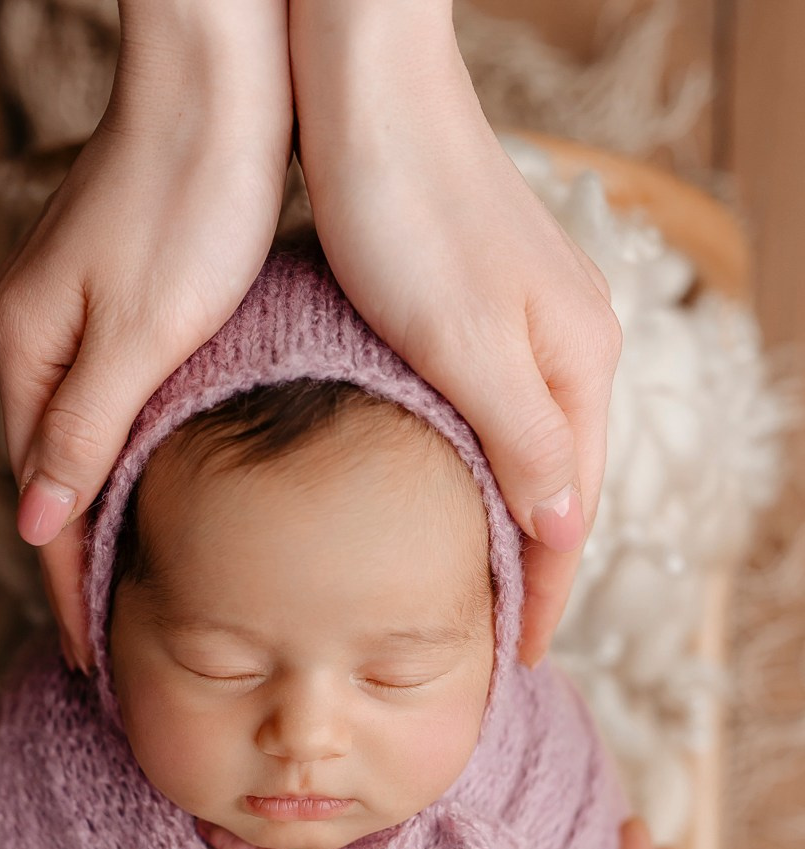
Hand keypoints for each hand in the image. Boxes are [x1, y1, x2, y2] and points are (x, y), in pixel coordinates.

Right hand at [0, 0, 292, 670]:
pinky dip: (133, 464)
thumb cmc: (188, 196)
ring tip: (139, 592)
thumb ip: (86, 430)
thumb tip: (38, 521)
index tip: (98, 663)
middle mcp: (33, 340)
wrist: (218, 82)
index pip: (44, 506)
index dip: (72, 591)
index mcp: (27, 354)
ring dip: (110, 521)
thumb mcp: (138, 329)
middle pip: (56, 483)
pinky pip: (113, 407)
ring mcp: (70, 318)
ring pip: (85, 448)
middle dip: (86, 568)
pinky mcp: (112, 300)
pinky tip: (160, 490)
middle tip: (120, 646)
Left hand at [290, 0, 622, 666]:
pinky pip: (497, 411)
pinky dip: (476, 467)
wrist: (369, 91)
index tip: (515, 659)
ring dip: (504, 521)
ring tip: (470, 584)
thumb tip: (562, 530)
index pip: (571, 513)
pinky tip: (445, 488)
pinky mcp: (488, 303)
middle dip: (531, 567)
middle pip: (559, 487)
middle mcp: (571, 346)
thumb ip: (519, 442)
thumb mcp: (463, 344)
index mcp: (577, 364)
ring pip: (527, 451)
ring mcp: (532, 322)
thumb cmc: (407, 211)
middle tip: (491, 637)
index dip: (545, 594)